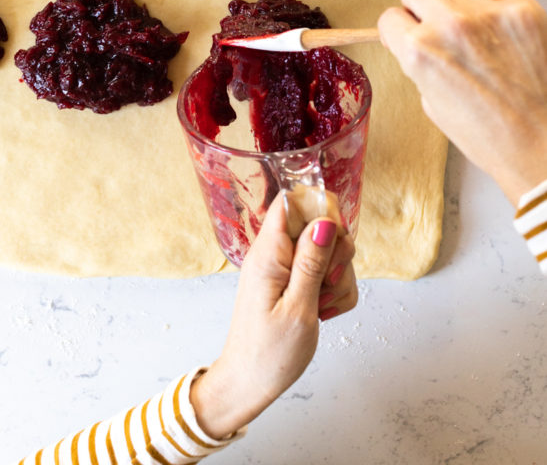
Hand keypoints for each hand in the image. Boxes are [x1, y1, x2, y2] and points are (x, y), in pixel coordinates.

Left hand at [190, 193, 356, 438]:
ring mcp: (284, 269)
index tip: (335, 241)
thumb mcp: (298, 308)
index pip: (291, 201)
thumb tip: (325, 221)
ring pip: (327, 252)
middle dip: (336, 253)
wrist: (249, 384)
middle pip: (318, 226)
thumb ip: (312, 262)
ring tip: (322, 307)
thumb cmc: (268, 354)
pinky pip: (325, 275)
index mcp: (269, 253)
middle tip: (327, 285)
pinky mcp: (294, 284)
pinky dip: (333, 293)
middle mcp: (275, 254)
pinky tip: (324, 313)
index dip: (320, 209)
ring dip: (337, 278)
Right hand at [378, 0, 546, 205]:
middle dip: (418, 1)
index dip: (398, 28)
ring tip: (475, 30)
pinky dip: (496, 0)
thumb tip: (421, 41)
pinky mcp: (524, 10)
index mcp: (420, 54)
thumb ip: (422, 66)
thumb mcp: (435, 106)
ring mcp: (488, 15)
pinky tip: (501, 25)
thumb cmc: (494, 138)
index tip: (407, 31)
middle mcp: (450, 27)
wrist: (543, 147)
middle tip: (431, 17)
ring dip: (459, 3)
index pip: (389, 17)